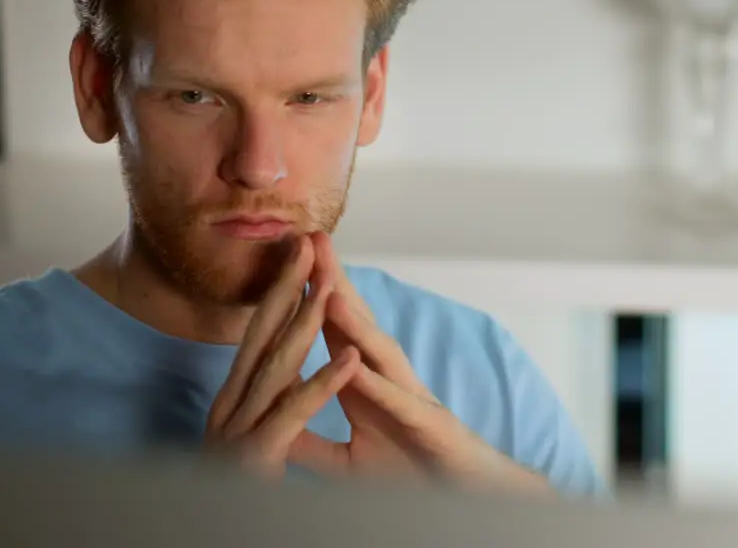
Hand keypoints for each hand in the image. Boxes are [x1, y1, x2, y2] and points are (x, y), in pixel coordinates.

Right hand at [204, 236, 361, 478]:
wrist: (204, 533)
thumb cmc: (230, 497)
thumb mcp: (252, 448)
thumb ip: (268, 413)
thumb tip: (279, 383)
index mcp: (232, 403)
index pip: (258, 337)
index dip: (279, 294)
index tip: (301, 256)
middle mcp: (229, 409)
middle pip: (262, 337)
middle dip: (288, 287)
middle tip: (311, 241)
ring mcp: (238, 431)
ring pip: (278, 368)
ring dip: (306, 323)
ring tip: (331, 285)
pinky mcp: (255, 456)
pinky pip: (294, 414)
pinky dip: (324, 383)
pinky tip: (349, 359)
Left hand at [287, 233, 554, 493]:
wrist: (462, 497)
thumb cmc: (410, 474)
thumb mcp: (346, 461)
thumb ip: (312, 442)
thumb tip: (274, 429)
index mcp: (367, 385)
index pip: (335, 331)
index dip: (312, 295)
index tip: (290, 259)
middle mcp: (389, 381)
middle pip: (357, 325)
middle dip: (334, 281)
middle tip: (312, 240)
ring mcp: (410, 399)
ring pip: (378, 353)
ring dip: (354, 321)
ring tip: (327, 289)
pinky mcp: (427, 425)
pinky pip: (396, 401)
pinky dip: (374, 382)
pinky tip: (353, 364)